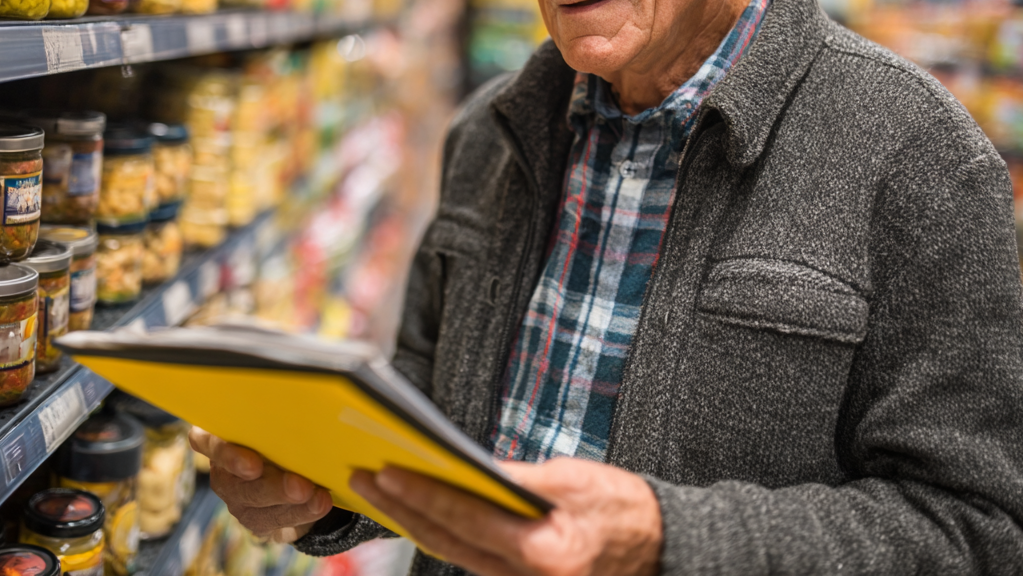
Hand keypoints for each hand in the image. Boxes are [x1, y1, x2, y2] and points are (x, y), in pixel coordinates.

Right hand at [189, 427, 333, 542]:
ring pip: (259, 505)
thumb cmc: (278, 437)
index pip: (205, 441)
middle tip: (301, 486)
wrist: (289, 474)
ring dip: (292, 504)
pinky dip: (302, 513)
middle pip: (239, 483)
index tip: (254, 465)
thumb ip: (276, 425)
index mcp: (219, 438)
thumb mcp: (273, 427)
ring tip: (319, 498)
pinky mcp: (255, 519)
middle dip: (273, 487)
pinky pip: (274, 520)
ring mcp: (237, 498)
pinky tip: (319, 505)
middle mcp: (223, 471)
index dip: (225, 453)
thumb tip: (307, 415)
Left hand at [349, 457, 660, 575]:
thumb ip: (522, 477)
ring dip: (410, 520)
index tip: (386, 469)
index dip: (423, 493)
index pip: (466, 518)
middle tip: (360, 476)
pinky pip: (466, 556)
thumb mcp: (577, 480)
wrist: (662, 550)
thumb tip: (470, 466)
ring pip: (451, 551)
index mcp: (542, 552)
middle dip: (400, 508)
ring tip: (375, 489)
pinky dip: (437, 531)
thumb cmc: (624, 511)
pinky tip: (412, 510)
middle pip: (446, 540)